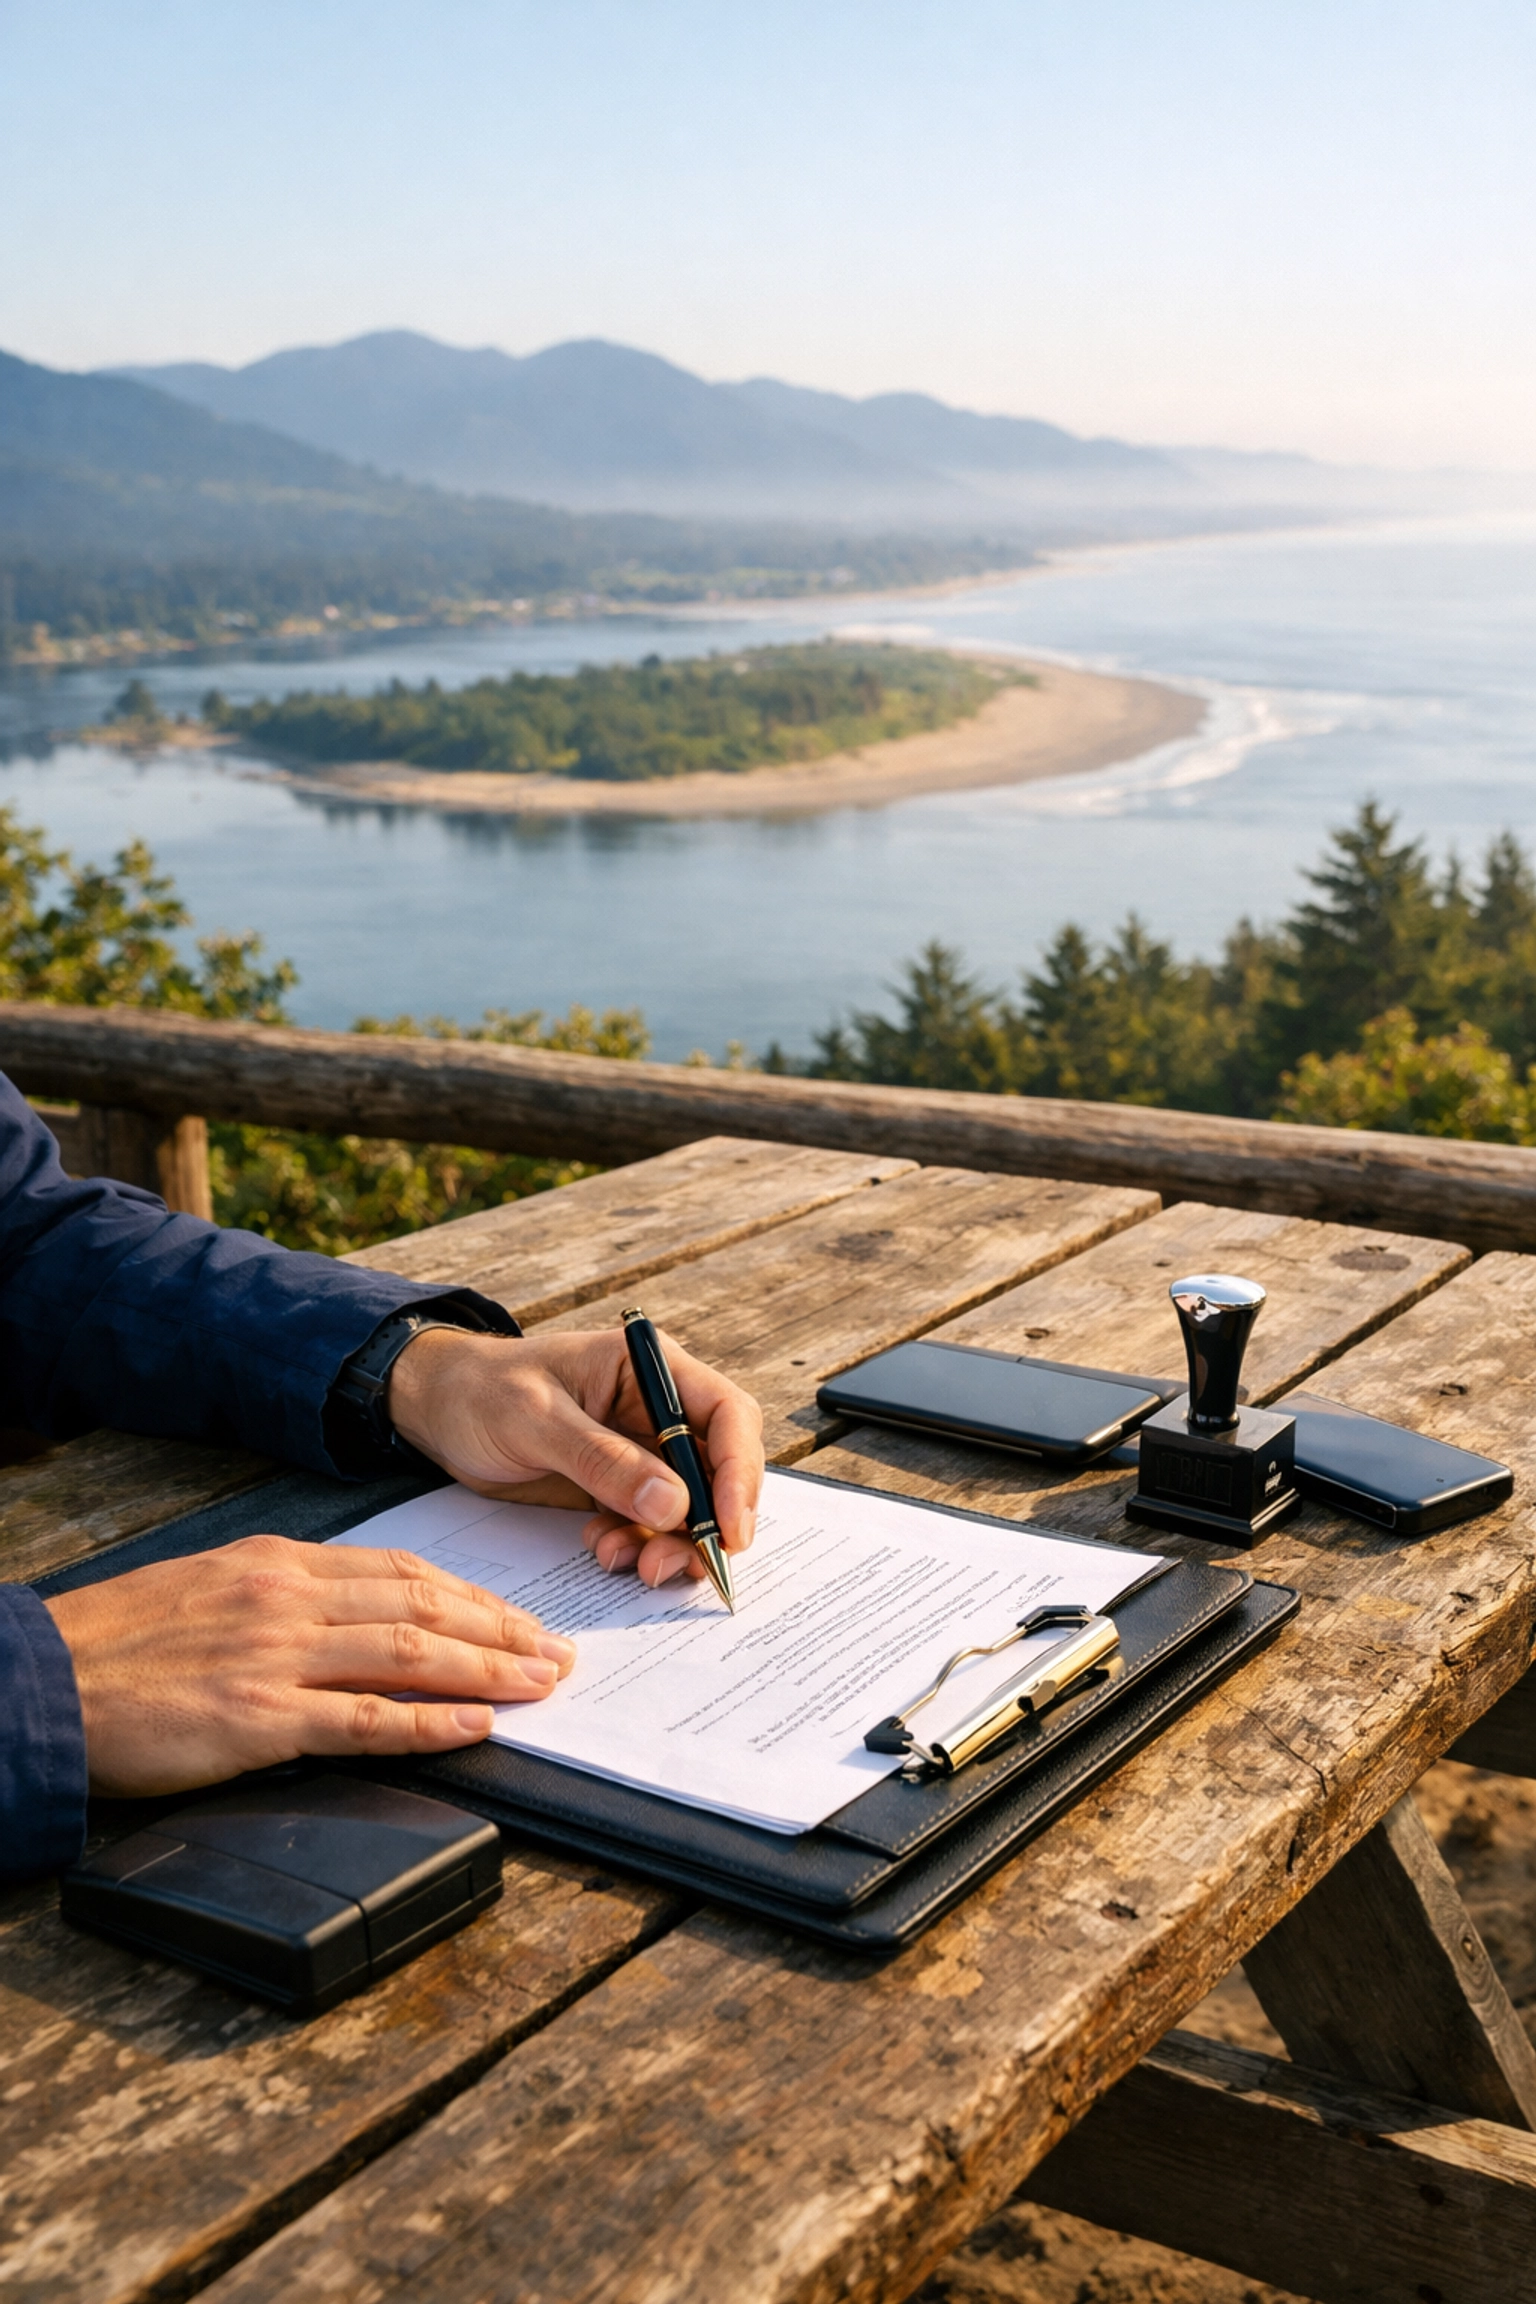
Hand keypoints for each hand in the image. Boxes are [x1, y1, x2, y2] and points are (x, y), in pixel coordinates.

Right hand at [45, 1537, 575, 1797]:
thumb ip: (291, 1600)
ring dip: (487, 1671)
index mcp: (283, 1562)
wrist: (49, 1679)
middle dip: (502, 1630)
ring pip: (410, 1653)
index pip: (405, 1570)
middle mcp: (290, 1597)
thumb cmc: (127, 1642)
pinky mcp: (258, 1717)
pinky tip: (474, 1726)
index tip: (519, 1617)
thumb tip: (362, 1620)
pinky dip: (429, 1722)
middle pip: (424, 1606)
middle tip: (556, 1654)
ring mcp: (277, 1655)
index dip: (474, 1595)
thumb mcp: (217, 1588)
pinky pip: (364, 1718)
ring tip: (539, 1686)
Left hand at [388, 1326, 763, 1589]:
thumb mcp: (536, 1419)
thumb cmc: (481, 1391)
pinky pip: (651, 1526)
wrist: (437, 1410)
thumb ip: (603, 1460)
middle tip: (673, 1566)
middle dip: (706, 1523)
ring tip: (632, 1566)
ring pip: (689, 1507)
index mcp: (650, 1369)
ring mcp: (640, 1451)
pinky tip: (602, 1550)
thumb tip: (674, 1505)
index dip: (739, 1473)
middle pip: (718, 1469)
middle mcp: (658, 1409)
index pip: (727, 1415)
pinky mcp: (619, 1487)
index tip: (728, 1530)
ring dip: (670, 1544)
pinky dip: (638, 1547)